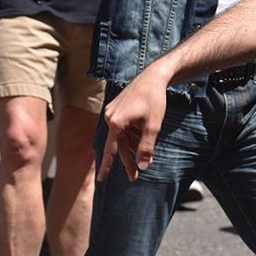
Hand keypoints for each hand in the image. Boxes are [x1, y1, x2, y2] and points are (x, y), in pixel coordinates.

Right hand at [98, 65, 170, 181]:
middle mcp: (110, 117)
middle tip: (134, 177)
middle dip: (127, 160)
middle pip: (118, 144)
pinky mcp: (117, 109)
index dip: (107, 165)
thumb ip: (146, 147)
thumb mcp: (153, 126)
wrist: (154, 77)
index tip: (101, 179)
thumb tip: (143, 166)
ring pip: (121, 136)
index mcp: (116, 122)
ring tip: (143, 161)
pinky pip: (123, 128)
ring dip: (131, 148)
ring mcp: (112, 113)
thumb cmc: (154, 100)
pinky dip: (131, 136)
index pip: (110, 149)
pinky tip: (141, 142)